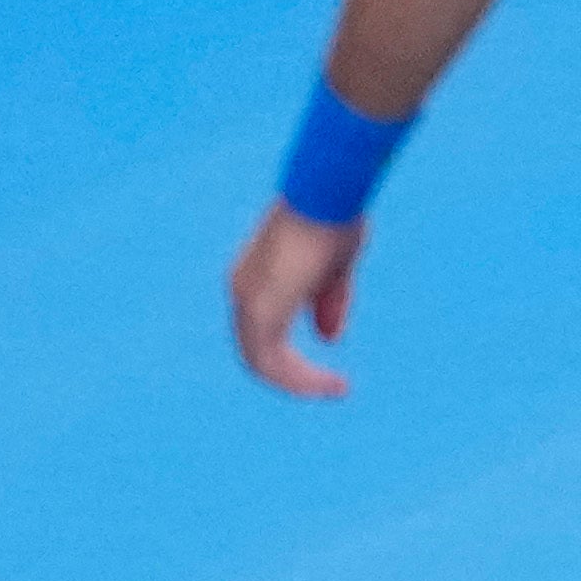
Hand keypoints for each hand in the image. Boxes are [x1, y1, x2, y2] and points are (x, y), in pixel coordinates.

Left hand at [231, 203, 364, 400]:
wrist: (327, 191)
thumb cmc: (335, 216)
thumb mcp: (337, 267)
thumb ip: (329, 303)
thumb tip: (329, 340)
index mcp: (256, 278)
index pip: (264, 328)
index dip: (291, 352)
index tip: (327, 360)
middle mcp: (243, 292)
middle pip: (257, 350)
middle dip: (292, 372)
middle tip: (330, 386)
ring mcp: (248, 302)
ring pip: (261, 362)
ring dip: (297, 381)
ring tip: (333, 389)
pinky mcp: (261, 311)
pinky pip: (271, 362)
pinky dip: (297, 378)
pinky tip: (327, 382)